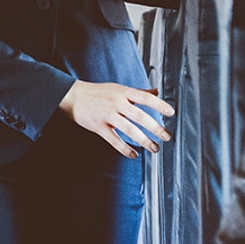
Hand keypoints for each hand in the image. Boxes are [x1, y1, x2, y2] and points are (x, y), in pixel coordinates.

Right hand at [57, 80, 172, 157]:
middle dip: (155, 127)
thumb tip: (156, 91)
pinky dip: (125, 149)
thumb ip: (139, 92)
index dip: (158, 104)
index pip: (144, 97)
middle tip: (167, 136)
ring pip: (129, 130)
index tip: (171, 112)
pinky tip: (134, 155)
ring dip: (143, 140)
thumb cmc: (98, 92)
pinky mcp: (99, 127)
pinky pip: (114, 141)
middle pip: (139, 116)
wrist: (73, 96)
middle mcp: (116, 103)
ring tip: (155, 148)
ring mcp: (108, 116)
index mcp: (123, 92)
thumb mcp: (119, 88)